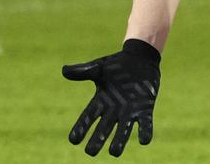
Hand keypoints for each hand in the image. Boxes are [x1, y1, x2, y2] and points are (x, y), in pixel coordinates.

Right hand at [63, 39, 160, 156]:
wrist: (140, 58)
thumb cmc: (117, 65)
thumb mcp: (99, 67)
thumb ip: (83, 71)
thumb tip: (64, 70)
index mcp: (101, 101)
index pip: (88, 117)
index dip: (81, 128)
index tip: (73, 140)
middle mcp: (114, 110)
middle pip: (104, 128)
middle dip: (97, 140)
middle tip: (90, 152)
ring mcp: (130, 111)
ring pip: (123, 130)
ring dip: (119, 141)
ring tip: (114, 153)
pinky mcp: (145, 108)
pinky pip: (145, 123)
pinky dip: (145, 131)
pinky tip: (145, 141)